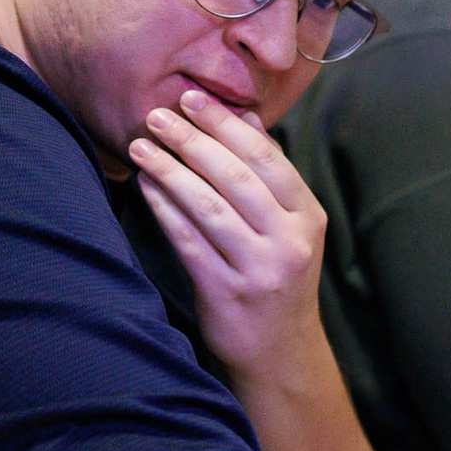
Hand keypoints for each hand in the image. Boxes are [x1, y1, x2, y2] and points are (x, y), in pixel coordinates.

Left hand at [129, 90, 326, 379]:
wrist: (279, 351)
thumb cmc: (277, 278)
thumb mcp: (289, 228)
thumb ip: (268, 175)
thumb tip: (245, 117)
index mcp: (308, 218)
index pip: (267, 159)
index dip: (227, 126)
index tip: (194, 99)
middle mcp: (290, 241)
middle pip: (237, 178)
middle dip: (193, 141)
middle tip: (159, 116)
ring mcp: (260, 268)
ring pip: (210, 207)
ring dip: (171, 171)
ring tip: (142, 146)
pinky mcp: (227, 292)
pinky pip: (189, 241)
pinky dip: (164, 209)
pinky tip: (145, 186)